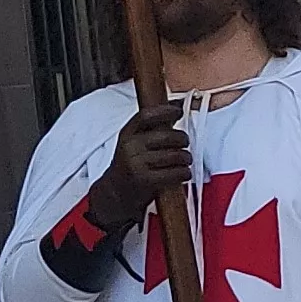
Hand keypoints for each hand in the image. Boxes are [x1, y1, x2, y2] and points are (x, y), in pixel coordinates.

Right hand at [85, 103, 189, 232]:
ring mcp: (137, 164)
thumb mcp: (133, 144)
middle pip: (168, 136)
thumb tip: (176, 107)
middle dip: (183, 139)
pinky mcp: (146, 181)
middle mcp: (130, 147)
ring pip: (176, 155)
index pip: (146, 116)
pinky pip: (176, 172)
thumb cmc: (130, 165)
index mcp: (127, 135)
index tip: (177, 111)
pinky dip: (185, 173)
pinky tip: (182, 173)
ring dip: (186, 158)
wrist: (114, 194)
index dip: (165, 111)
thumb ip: (151, 129)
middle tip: (184, 144)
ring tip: (184, 160)